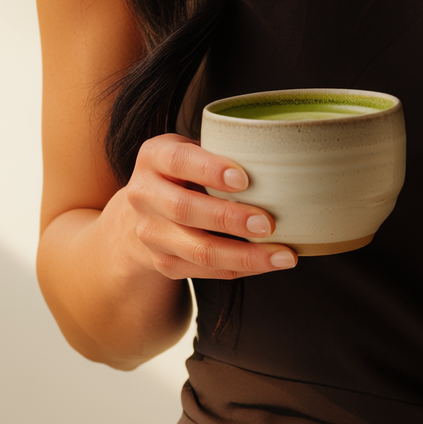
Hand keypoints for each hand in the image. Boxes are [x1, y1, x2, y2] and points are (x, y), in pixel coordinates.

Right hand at [104, 132, 296, 281]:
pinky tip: (268, 263)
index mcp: (154, 158)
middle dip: (230, 219)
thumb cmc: (182, 174)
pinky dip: (241, 268)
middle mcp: (144, 195)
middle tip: (268, 223)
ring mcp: (151, 234)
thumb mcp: (191, 152)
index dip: (209, 169)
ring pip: (198, 250)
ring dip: (244, 255)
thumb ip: (222, 152)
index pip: (178, 161)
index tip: (244, 179)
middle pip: (185, 210)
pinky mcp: (163, 263)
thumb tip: (280, 161)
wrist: (140, 214)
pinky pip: (206, 271)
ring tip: (282, 256)